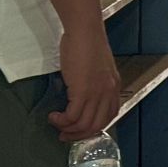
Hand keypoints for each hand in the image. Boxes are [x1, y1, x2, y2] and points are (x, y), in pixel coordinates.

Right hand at [49, 24, 120, 141]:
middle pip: (96, 125)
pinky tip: (53, 116)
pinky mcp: (83, 91)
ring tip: (56, 123)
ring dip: (67, 129)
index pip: (109, 116)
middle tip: (64, 135)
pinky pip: (72, 116)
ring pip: (84, 124)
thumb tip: (82, 99)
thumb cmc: (88, 45)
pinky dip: (61, 121)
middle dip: (79, 135)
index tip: (79, 129)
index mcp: (114, 86)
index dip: (93, 127)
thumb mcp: (98, 69)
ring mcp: (97, 92)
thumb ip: (95, 84)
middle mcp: (109, 92)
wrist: (85, 31)